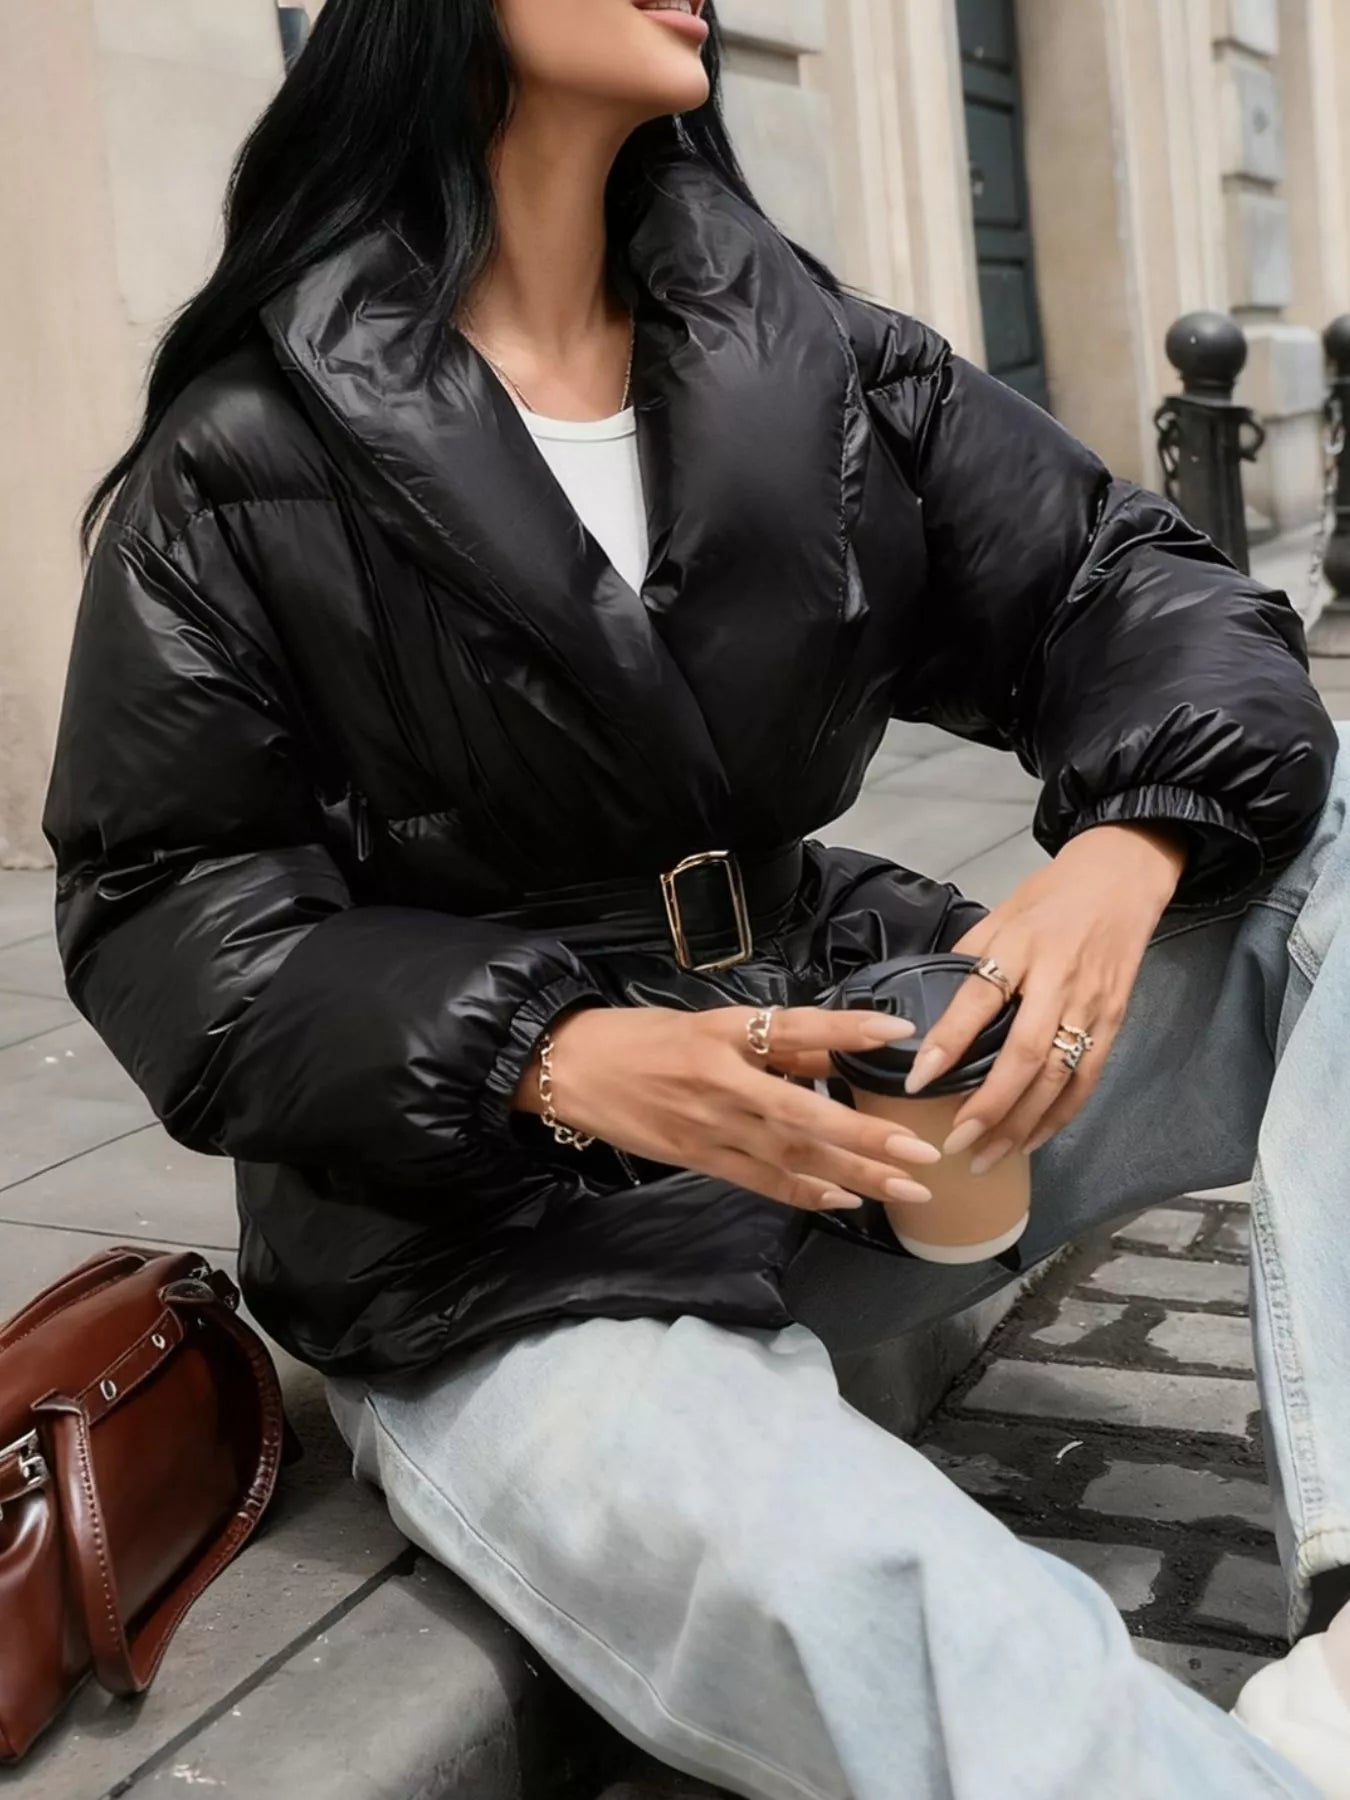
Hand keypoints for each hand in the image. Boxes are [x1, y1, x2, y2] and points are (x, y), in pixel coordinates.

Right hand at [513, 1003, 943, 1212]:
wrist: (569, 1069)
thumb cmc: (640, 1038)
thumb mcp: (707, 1023)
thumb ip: (774, 1040)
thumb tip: (840, 1051)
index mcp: (723, 1033)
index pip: (794, 1028)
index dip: (846, 1032)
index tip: (901, 1033)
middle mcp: (721, 1081)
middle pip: (804, 1114)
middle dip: (866, 1137)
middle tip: (922, 1152)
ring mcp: (709, 1127)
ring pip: (791, 1157)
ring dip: (852, 1175)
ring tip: (905, 1188)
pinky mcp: (697, 1158)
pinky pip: (761, 1181)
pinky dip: (804, 1193)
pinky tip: (845, 1201)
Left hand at [910, 824, 1186, 1171]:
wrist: (1124, 877)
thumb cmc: (1053, 894)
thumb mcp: (1001, 911)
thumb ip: (969, 957)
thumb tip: (929, 1006)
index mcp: (1022, 945)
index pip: (978, 1001)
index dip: (947, 1044)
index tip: (917, 1080)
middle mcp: (1059, 980)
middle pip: (1023, 1055)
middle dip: (989, 1107)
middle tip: (955, 1142)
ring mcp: (1092, 1006)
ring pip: (1057, 1079)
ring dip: (1021, 1125)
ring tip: (986, 1157)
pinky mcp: (1115, 1022)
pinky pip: (1086, 1081)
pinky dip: (1058, 1117)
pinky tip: (1030, 1141)